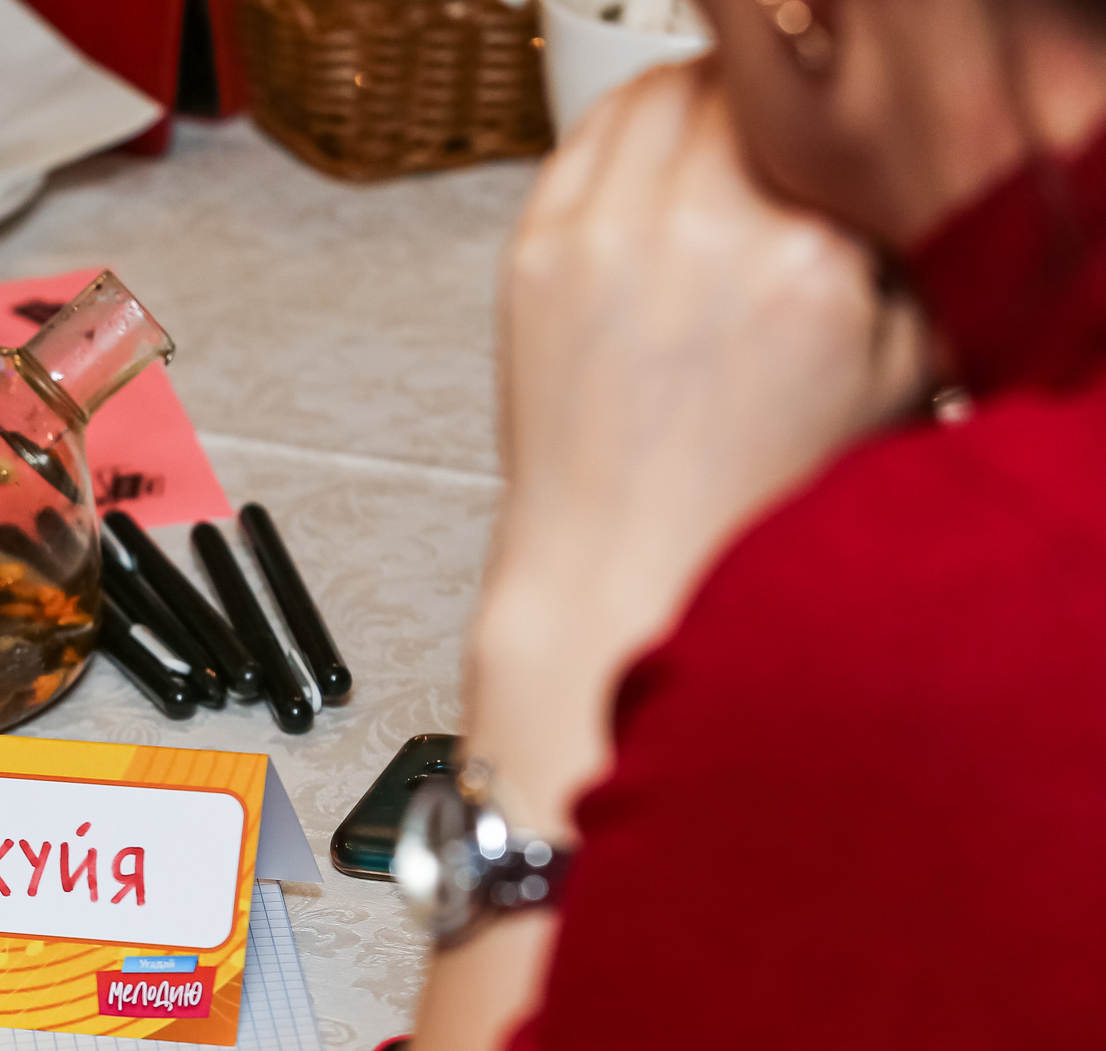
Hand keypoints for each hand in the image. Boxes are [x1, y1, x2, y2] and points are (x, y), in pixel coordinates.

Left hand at [472, 64, 926, 832]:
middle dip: (765, 114)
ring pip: (657, 91)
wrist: (623, 563)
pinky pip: (584, 137)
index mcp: (801, 255)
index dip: (830, 133)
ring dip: (694, 106)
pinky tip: (647, 179)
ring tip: (713, 158)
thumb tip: (892, 169)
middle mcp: (694, 231)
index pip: (828, 115)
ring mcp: (601, 238)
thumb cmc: (744, 492)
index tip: (826, 160)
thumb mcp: (895, 373)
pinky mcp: (534, 254)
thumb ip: (916, 253)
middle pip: (739, 86)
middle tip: (770, 159)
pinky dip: (623, 135)